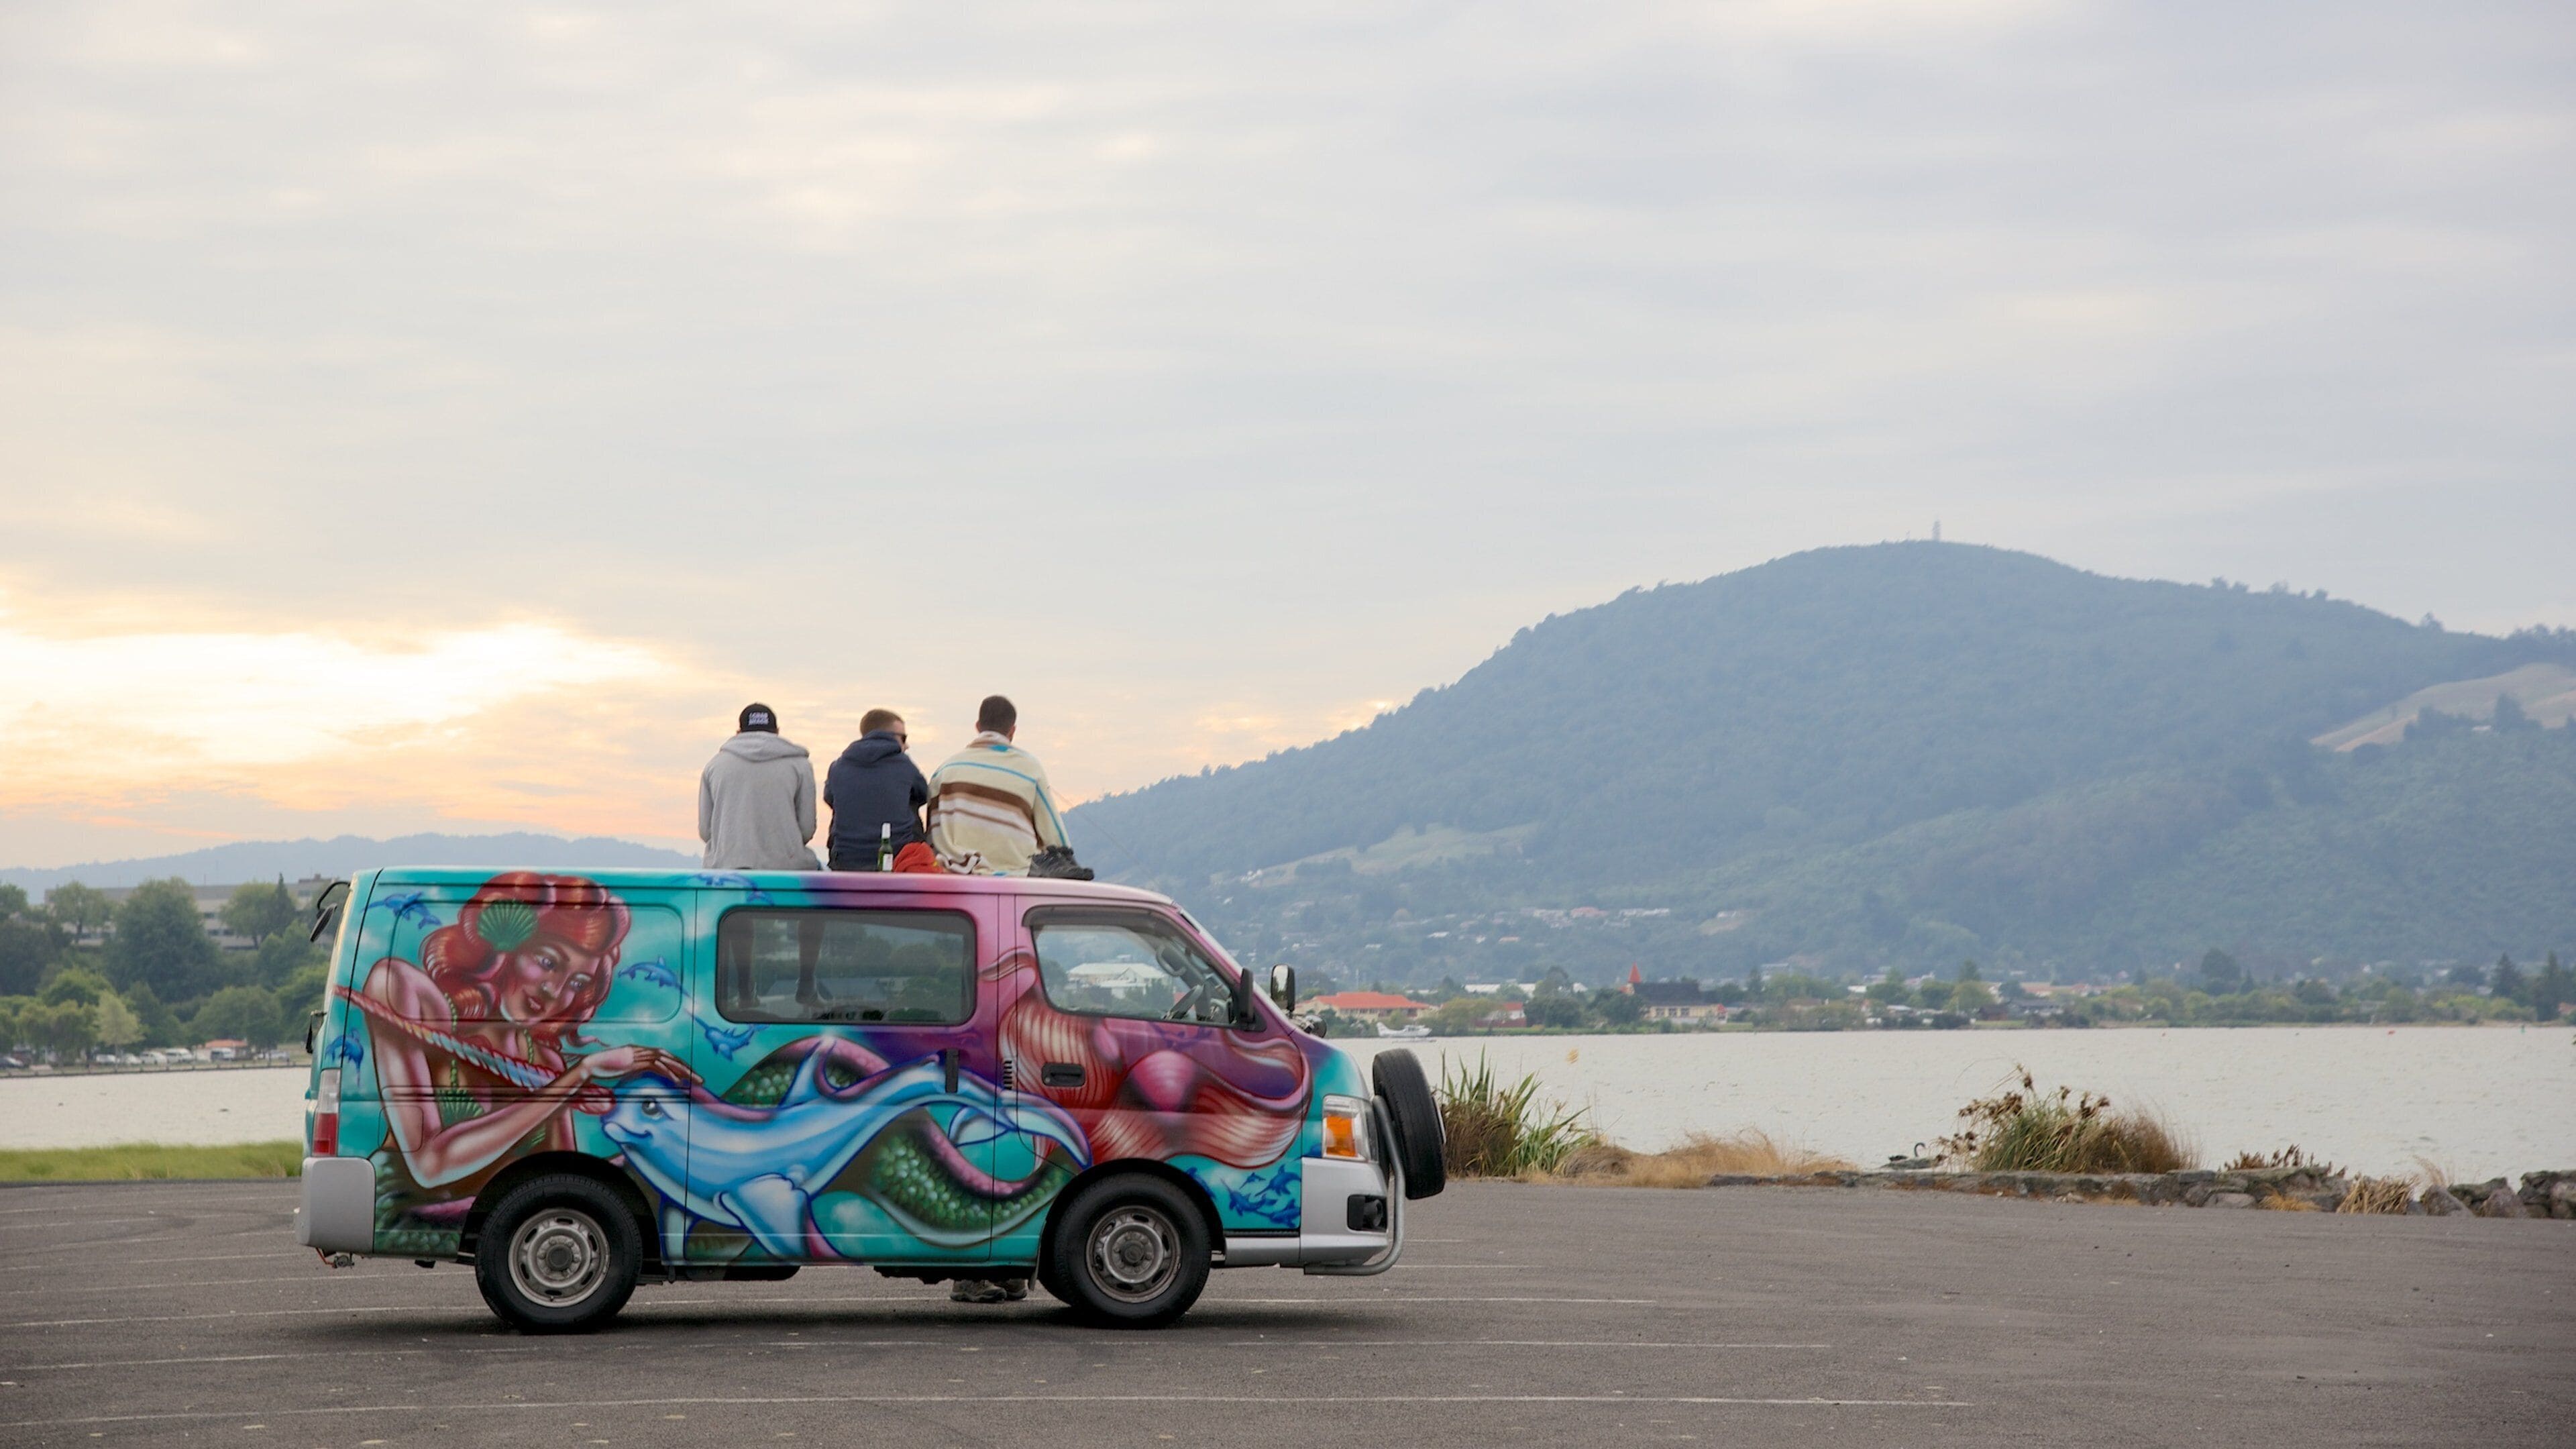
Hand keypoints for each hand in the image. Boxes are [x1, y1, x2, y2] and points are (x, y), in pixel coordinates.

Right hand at [575, 1045, 699, 1086]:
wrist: (591, 1065)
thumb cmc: (605, 1070)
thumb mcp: (626, 1070)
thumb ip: (638, 1071)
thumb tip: (647, 1079)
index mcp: (642, 1050)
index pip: (666, 1056)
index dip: (679, 1065)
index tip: (690, 1075)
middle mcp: (643, 1049)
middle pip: (670, 1057)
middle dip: (687, 1068)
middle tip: (700, 1080)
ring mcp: (639, 1053)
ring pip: (667, 1060)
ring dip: (683, 1071)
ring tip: (694, 1082)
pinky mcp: (636, 1060)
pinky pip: (656, 1067)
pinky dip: (668, 1074)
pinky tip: (677, 1082)